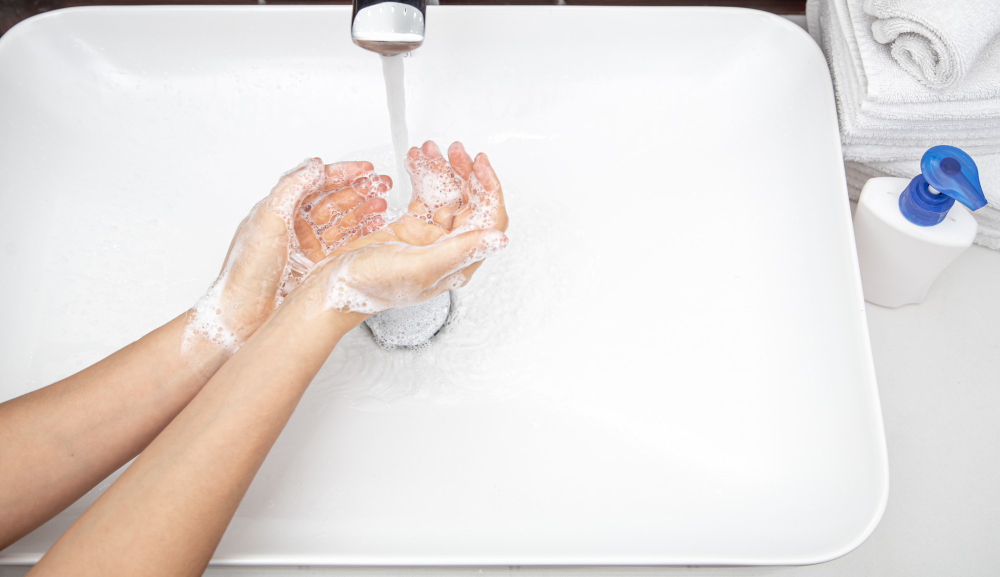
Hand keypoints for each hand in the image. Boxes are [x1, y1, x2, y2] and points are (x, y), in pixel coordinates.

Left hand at [185, 158, 389, 352]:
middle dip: (359, 191)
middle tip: (382, 186)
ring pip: (342, 223)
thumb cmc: (247, 272)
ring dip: (364, 211)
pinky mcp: (317, 268)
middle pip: (333, 201)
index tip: (365, 170)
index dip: (343, 174)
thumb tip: (313, 164)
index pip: (317, 183)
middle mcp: (295, 227)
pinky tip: (374, 229)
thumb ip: (291, 187)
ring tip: (382, 205)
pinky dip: (362, 236)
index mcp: (281, 210)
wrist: (242, 316)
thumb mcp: (267, 218)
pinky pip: (345, 247)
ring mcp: (307, 248)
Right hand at [289, 141, 508, 318]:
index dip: (489, 189)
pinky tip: (414, 160)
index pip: (488, 220)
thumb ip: (459, 251)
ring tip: (428, 150)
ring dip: (440, 169)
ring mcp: (428, 237)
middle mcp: (447, 248)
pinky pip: (423, 195)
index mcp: (457, 262)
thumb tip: (498, 239)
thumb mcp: (419, 267)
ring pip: (446, 194)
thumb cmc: (370, 287)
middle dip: (463, 172)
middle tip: (451, 150)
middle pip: (469, 202)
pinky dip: (421, 175)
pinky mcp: (409, 227)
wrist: (332, 286)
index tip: (479, 163)